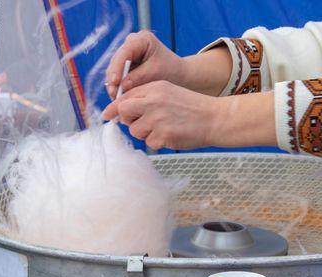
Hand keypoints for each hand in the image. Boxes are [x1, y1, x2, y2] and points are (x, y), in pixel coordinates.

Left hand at [103, 80, 217, 149]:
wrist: (214, 118)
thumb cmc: (192, 107)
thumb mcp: (168, 92)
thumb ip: (145, 97)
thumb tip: (118, 110)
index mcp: (154, 88)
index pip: (125, 97)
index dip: (114, 108)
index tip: (107, 115)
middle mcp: (153, 102)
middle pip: (124, 113)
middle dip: (129, 120)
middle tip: (143, 122)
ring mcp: (157, 120)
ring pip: (135, 131)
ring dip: (145, 132)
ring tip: (164, 127)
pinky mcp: (163, 136)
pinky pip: (149, 143)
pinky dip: (158, 142)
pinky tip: (171, 135)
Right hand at [106, 31, 232, 98]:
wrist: (179, 75)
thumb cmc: (171, 71)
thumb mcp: (156, 73)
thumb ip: (139, 77)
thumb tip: (122, 85)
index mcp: (141, 39)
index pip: (125, 53)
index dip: (117, 68)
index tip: (115, 82)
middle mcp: (131, 44)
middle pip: (117, 61)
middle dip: (114, 79)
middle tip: (113, 95)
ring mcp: (127, 55)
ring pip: (115, 70)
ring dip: (114, 85)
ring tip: (116, 100)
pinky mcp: (126, 66)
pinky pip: (118, 77)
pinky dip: (119, 88)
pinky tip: (119, 99)